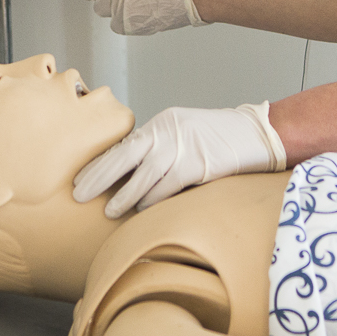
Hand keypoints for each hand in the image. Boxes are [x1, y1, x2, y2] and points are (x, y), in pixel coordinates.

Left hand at [73, 103, 286, 216]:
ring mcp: (183, 148)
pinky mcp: (199, 165)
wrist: (258, 133)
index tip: (79, 179)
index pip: (123, 146)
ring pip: (143, 177)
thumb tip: (130, 176)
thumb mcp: (185, 133)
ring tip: (108, 211)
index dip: (99, 164)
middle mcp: (168, 133)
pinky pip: (168, 187)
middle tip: (78, 194)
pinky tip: (142, 210)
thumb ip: (160, 149)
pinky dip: (153, 200)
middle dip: (98, 177)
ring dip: (124, 196)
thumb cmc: (220, 139)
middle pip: (124, 157)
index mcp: (162, 124)